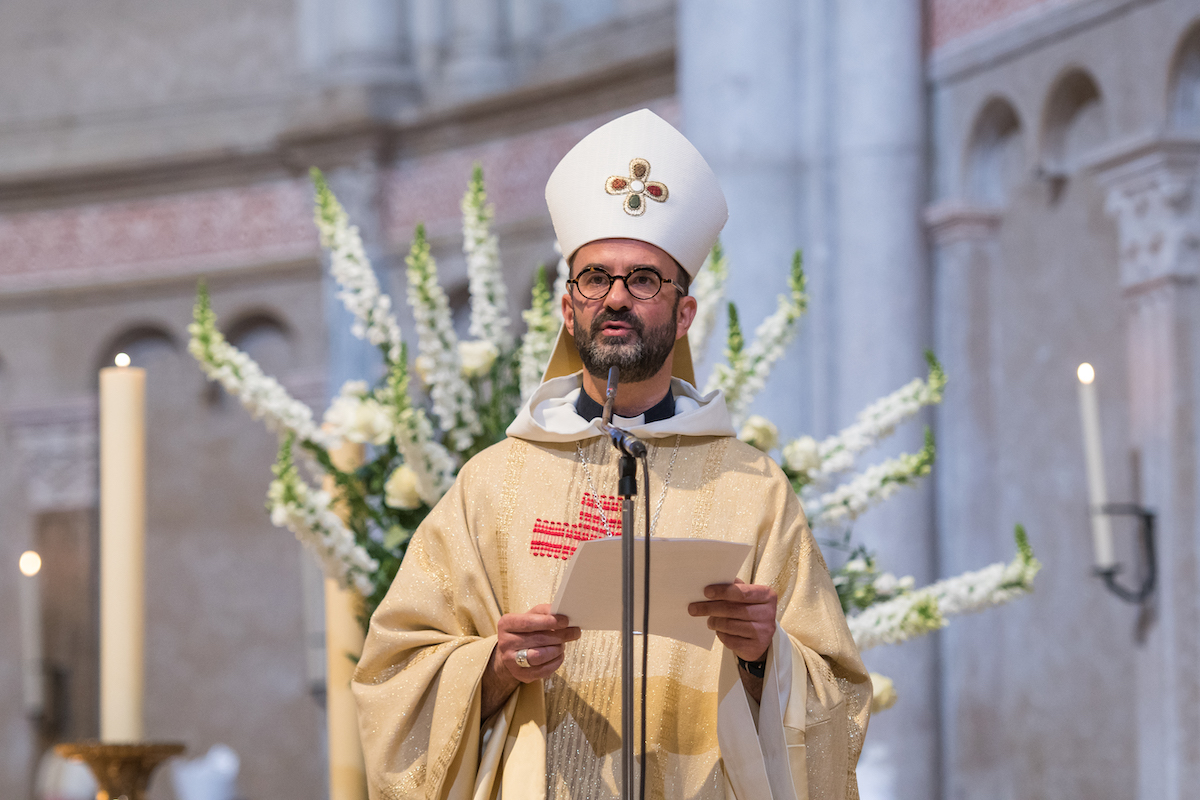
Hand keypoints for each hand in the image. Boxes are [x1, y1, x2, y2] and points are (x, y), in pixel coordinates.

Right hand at [482, 604, 579, 719]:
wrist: (512, 651)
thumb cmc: (526, 630)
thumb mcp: (531, 615)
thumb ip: (545, 612)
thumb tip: (562, 614)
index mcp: (506, 624)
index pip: (528, 622)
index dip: (549, 622)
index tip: (566, 621)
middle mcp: (505, 643)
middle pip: (537, 639)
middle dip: (560, 635)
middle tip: (575, 632)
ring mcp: (511, 661)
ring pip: (539, 656)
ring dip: (557, 649)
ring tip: (563, 644)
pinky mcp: (520, 675)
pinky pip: (543, 671)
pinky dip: (556, 662)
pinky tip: (559, 655)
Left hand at [687, 578, 776, 662]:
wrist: (760, 638)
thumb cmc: (749, 610)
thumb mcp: (746, 596)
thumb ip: (733, 588)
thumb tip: (711, 583)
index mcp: (766, 595)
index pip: (741, 592)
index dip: (722, 592)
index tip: (706, 592)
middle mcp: (768, 613)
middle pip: (732, 609)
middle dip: (710, 608)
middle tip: (693, 608)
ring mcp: (763, 632)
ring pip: (729, 625)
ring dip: (714, 622)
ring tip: (709, 621)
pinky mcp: (756, 647)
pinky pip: (731, 640)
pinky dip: (721, 635)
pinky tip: (719, 631)